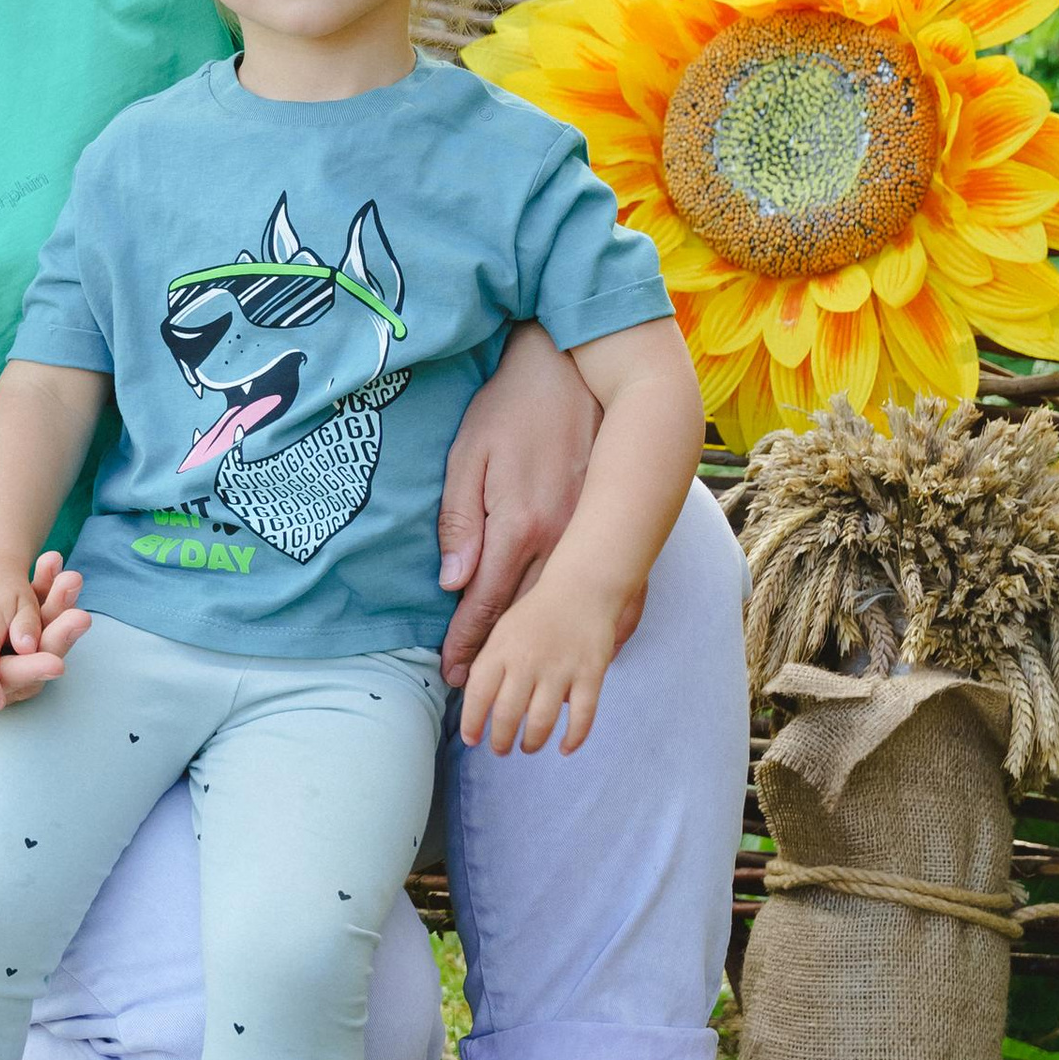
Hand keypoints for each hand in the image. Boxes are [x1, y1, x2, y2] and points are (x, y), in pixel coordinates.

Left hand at [436, 325, 600, 683]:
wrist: (571, 370)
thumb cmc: (510, 410)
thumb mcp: (467, 456)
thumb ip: (459, 520)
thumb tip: (453, 582)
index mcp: (517, 524)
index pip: (485, 599)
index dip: (466, 640)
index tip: (452, 671)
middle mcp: (557, 538)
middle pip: (522, 613)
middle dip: (497, 654)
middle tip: (475, 689)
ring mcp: (588, 532)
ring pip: (559, 604)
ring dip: (537, 643)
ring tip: (517, 678)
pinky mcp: (606, 522)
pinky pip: (599, 583)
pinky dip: (582, 616)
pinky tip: (573, 641)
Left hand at [456, 562, 629, 757]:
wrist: (582, 588)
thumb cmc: (537, 612)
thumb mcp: (502, 630)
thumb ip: (488, 663)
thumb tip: (471, 699)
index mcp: (500, 650)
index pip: (478, 694)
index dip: (472, 722)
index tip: (471, 739)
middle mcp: (527, 662)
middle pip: (507, 715)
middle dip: (500, 740)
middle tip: (500, 749)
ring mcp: (560, 670)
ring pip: (540, 722)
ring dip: (531, 742)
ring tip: (528, 746)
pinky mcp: (590, 675)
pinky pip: (581, 718)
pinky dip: (573, 739)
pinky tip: (565, 748)